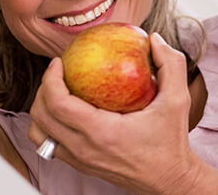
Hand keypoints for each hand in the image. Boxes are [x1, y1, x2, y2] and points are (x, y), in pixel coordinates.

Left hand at [28, 33, 201, 194]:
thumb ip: (171, 64)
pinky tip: (66, 110)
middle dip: (43, 89)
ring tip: (56, 91)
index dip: (50, 79)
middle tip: (58, 72)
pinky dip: (49, 124)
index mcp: (102, 132)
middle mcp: (84, 149)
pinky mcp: (80, 165)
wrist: (169, 179)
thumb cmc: (171, 142)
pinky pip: (50, 144)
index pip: (58, 104)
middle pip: (41, 116)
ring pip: (39, 133)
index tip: (59, 62)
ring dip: (41, 109)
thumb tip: (155, 39)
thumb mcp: (178, 99)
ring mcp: (79, 160)